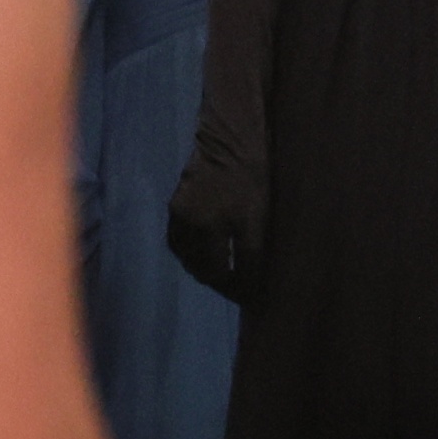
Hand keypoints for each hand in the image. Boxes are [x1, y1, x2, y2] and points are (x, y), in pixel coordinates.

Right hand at [164, 136, 258, 303]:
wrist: (227, 141)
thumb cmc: (254, 175)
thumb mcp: (262, 211)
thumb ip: (256, 247)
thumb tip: (254, 278)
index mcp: (227, 222)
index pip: (236, 270)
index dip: (244, 288)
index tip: (251, 296)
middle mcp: (202, 223)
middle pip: (209, 269)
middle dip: (222, 283)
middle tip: (236, 287)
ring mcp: (185, 216)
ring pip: (190, 259)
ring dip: (203, 271)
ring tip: (218, 274)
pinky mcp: (174, 210)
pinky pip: (177, 243)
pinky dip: (187, 255)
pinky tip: (199, 256)